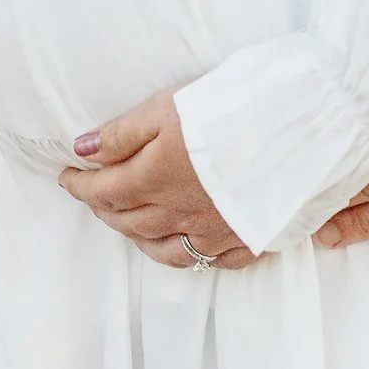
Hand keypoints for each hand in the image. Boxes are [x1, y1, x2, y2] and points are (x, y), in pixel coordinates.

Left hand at [58, 90, 258, 270]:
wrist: (302, 129)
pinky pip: (211, 260)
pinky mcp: (249, 239)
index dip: (80, 185)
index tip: (67, 176)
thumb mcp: (166, 108)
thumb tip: (83, 152)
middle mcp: (180, 213)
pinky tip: (186, 246)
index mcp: (155, 178)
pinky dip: (189, 255)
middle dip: (103, 209)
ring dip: (138, 236)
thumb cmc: (232, 108)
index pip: (104, 190)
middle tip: (91, 197)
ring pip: (163, 248)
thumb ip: (121, 134)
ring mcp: (215, 232)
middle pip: (129, 220)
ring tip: (126, 223)